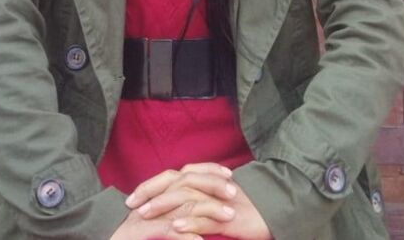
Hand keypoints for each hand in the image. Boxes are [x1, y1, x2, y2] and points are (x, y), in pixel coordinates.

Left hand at [125, 162, 272, 238]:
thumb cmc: (242, 211)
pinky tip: (176, 226)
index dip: (150, 185)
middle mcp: (209, 185)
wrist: (272, 213)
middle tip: (130, 204)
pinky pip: (207, 217)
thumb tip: (171, 211)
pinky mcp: (229, 216)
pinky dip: (190, 221)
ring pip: (187, 197)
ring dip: (164, 205)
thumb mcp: (213, 204)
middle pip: (175, 181)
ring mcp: (218, 200)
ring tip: (145, 214)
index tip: (130, 198)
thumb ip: (194, 202)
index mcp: (204, 180)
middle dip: (151, 191)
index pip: (171, 178)